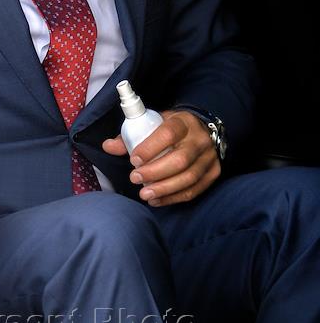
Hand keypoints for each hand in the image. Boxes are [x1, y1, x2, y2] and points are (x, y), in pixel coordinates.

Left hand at [100, 110, 218, 205]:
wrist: (201, 130)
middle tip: (135, 178)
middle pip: (180, 160)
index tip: (133, 159)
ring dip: (164, 189)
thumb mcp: (152, 124)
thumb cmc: (170, 129)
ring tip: (144, 194)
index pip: (168, 133)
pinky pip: (195, 189)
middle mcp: (199, 139)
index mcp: (183, 122)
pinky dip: (174, 197)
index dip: (150, 148)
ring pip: (189, 177)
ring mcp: (209, 157)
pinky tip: (157, 200)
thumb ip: (130, 135)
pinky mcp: (213, 172)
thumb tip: (108, 146)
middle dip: (155, 172)